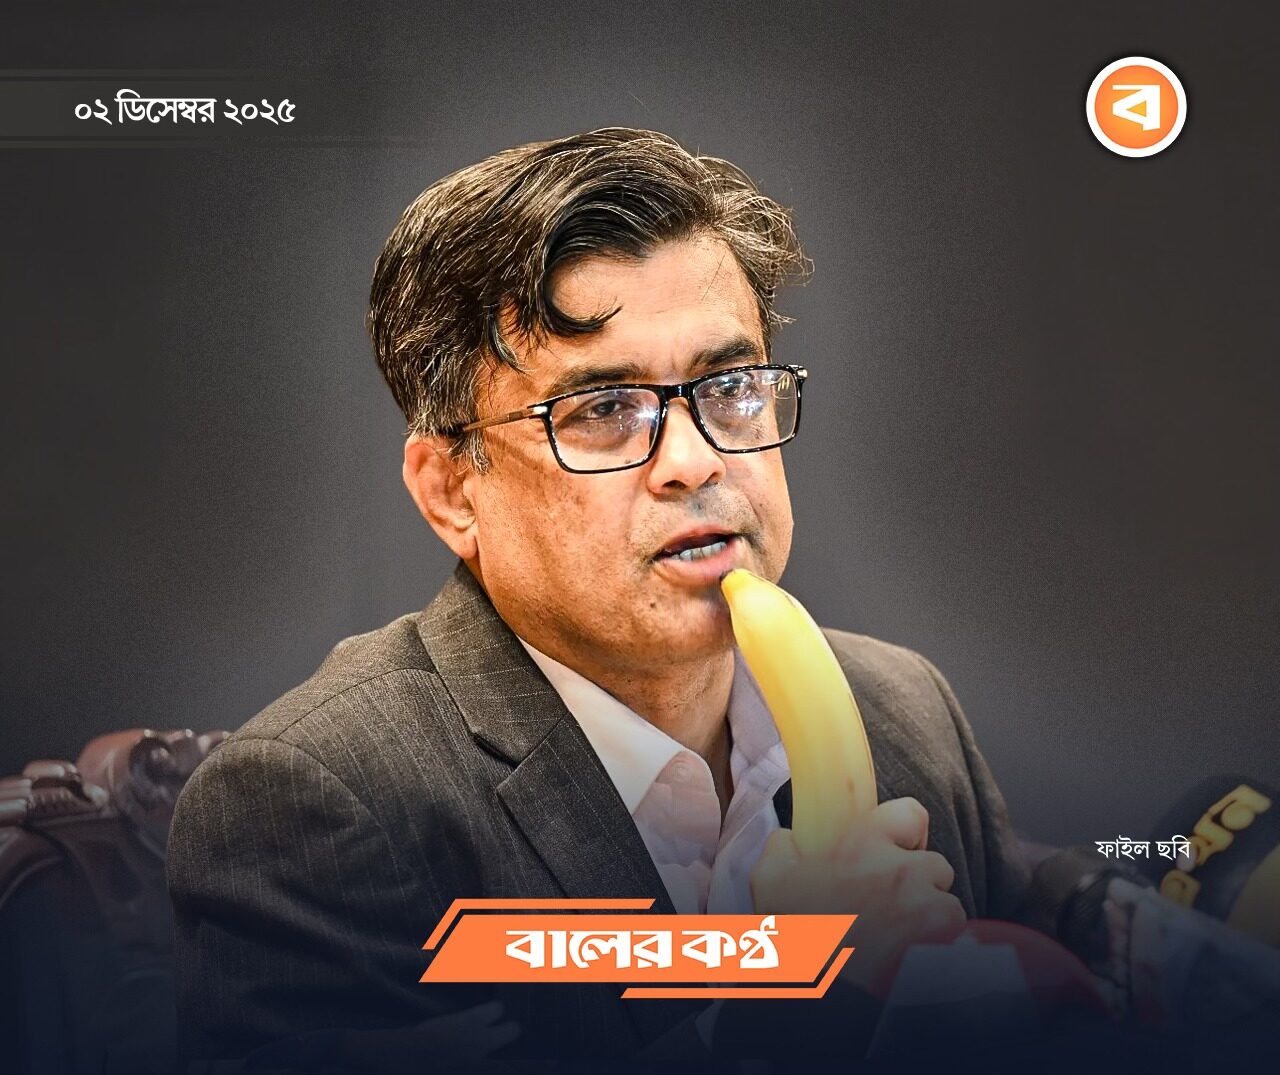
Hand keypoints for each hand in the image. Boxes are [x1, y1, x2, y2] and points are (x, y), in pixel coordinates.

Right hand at [750, 797, 965, 997]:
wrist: (819, 1000)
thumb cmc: (795, 937)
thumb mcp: (769, 881)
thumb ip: (781, 847)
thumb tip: (790, 837)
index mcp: (865, 847)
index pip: (911, 814)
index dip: (904, 833)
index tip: (893, 850)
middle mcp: (904, 872)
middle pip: (936, 866)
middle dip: (920, 884)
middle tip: (891, 907)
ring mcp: (930, 912)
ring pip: (949, 907)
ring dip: (932, 920)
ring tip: (901, 942)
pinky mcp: (945, 948)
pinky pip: (956, 943)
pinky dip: (940, 952)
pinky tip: (910, 963)